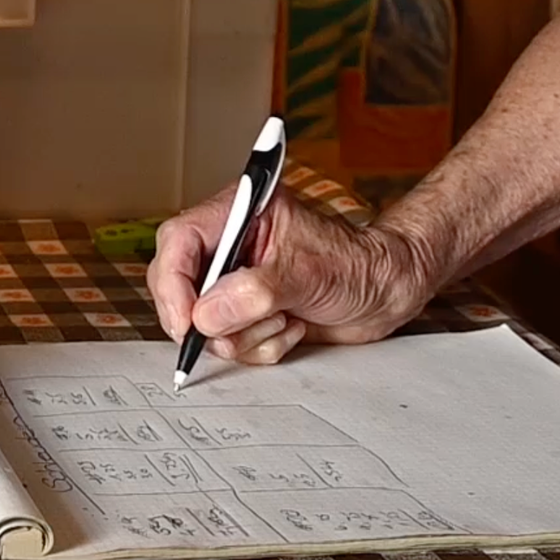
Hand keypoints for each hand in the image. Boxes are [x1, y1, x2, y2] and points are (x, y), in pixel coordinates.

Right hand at [146, 182, 439, 365]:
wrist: (387, 294)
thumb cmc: (356, 265)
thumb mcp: (306, 273)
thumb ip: (253, 293)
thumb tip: (206, 316)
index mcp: (238, 214)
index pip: (179, 240)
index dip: (173, 282)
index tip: (186, 321)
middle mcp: (229, 246)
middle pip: (180, 285)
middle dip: (212, 318)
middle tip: (235, 332)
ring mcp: (235, 283)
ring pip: (206, 323)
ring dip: (248, 334)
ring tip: (286, 317)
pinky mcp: (245, 315)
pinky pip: (232, 343)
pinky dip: (262, 346)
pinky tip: (291, 326)